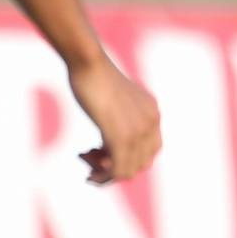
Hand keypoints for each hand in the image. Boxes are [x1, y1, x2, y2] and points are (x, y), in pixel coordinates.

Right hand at [69, 55, 161, 184]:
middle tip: (87, 154)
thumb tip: (111, 143)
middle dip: (112, 167)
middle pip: (138, 165)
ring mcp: (138, 132)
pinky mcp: (121, 137)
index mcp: (153, 114)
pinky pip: (116, 170)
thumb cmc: (94, 75)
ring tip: (83, 157)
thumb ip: (121, 117)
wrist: (89, 62)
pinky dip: (101, 175)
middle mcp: (151, 124)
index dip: (126, 158)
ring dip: (103, 172)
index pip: (149, 152)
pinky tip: (84, 164)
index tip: (101, 152)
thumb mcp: (116, 99)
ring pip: (127, 172)